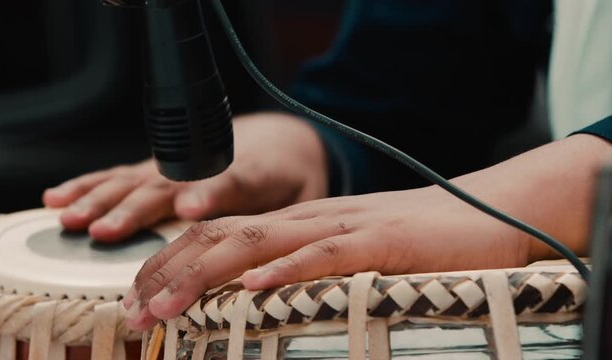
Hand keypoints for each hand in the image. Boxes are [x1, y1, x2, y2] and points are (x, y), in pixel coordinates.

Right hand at [43, 113, 327, 240]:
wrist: (278, 139)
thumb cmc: (291, 174)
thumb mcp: (308, 195)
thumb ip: (295, 221)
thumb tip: (284, 257)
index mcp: (249, 175)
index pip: (227, 182)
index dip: (207, 194)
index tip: (190, 208)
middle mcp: (202, 167)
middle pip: (166, 187)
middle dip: (135, 211)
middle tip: (106, 232)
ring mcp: (174, 167)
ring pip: (134, 181)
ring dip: (101, 201)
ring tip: (75, 222)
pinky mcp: (156, 169)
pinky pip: (117, 175)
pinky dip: (87, 185)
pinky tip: (58, 198)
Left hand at [122, 188, 527, 329]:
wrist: (484, 212)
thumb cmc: (413, 241)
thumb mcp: (345, 255)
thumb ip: (302, 270)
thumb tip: (253, 301)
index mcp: (297, 222)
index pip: (216, 234)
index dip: (169, 264)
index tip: (136, 302)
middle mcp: (309, 219)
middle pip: (221, 235)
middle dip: (167, 273)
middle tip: (132, 314)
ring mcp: (343, 227)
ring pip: (259, 242)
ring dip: (205, 274)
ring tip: (165, 306)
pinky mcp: (381, 242)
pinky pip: (326, 255)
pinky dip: (287, 270)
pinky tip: (254, 287)